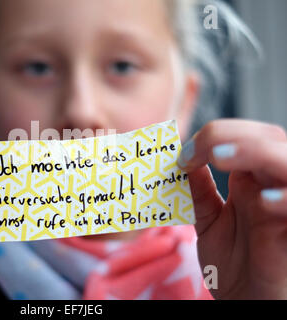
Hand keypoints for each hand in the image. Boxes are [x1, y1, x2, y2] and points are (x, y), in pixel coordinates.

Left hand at [178, 119, 286, 298]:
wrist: (247, 302)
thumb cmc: (232, 265)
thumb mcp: (208, 222)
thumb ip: (199, 191)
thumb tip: (182, 159)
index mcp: (252, 181)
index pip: (245, 137)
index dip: (216, 135)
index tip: (183, 154)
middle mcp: (274, 186)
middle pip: (270, 139)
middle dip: (233, 136)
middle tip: (200, 150)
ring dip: (257, 152)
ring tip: (221, 156)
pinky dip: (286, 199)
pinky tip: (264, 201)